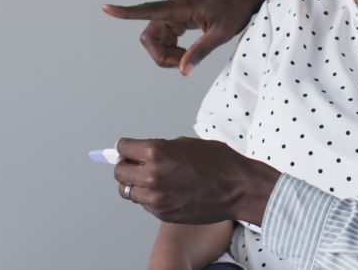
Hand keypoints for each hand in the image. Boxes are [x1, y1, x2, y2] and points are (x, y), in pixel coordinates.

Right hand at [103, 0, 291, 75]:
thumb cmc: (238, 8)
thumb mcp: (221, 33)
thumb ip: (200, 52)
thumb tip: (183, 71)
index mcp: (181, 7)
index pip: (148, 9)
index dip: (125, 12)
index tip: (106, 8)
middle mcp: (174, 8)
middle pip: (150, 36)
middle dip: (160, 55)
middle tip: (184, 65)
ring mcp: (177, 12)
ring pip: (157, 38)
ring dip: (167, 54)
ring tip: (189, 59)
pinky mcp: (182, 17)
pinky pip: (167, 36)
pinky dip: (173, 48)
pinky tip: (188, 52)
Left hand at [114, 137, 280, 225]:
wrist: (238, 188)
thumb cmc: (220, 163)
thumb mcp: (188, 144)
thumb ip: (163, 148)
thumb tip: (146, 152)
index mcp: (157, 152)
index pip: (123, 147)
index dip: (126, 147)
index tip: (128, 149)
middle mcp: (152, 175)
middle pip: (119, 172)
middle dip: (126, 165)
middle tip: (135, 164)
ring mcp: (156, 198)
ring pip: (127, 191)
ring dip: (134, 184)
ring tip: (149, 180)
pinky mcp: (162, 213)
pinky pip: (144, 204)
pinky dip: (149, 197)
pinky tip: (164, 191)